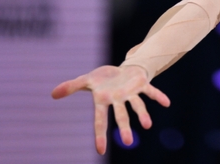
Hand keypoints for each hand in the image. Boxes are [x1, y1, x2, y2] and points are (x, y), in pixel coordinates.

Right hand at [51, 65, 169, 154]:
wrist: (120, 70)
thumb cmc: (102, 79)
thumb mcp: (85, 80)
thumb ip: (71, 87)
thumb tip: (52, 94)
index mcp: (103, 101)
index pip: (100, 120)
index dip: (100, 135)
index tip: (101, 150)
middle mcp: (118, 100)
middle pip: (121, 116)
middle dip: (125, 128)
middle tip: (129, 142)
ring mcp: (131, 93)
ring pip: (137, 105)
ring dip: (142, 114)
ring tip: (147, 125)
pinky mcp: (141, 84)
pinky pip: (151, 91)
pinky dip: (158, 96)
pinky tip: (167, 103)